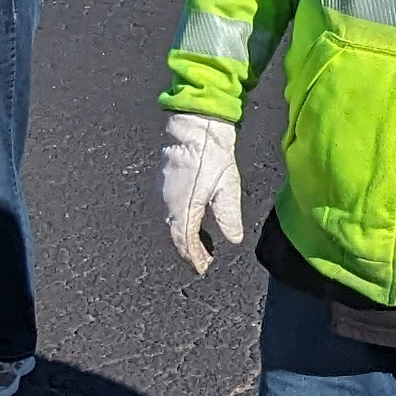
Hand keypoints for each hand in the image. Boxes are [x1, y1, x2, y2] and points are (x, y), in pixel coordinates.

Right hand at [159, 113, 243, 273]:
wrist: (194, 127)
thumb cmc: (212, 154)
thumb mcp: (227, 187)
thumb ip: (228, 216)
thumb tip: (233, 239)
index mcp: (182, 208)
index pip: (185, 243)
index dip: (194, 258)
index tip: (204, 268)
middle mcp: (166, 204)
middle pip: (176, 236)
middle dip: (189, 251)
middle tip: (204, 261)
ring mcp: (162, 193)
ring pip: (171, 224)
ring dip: (185, 237)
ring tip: (203, 246)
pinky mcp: (163, 183)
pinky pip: (169, 211)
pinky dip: (181, 222)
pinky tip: (194, 222)